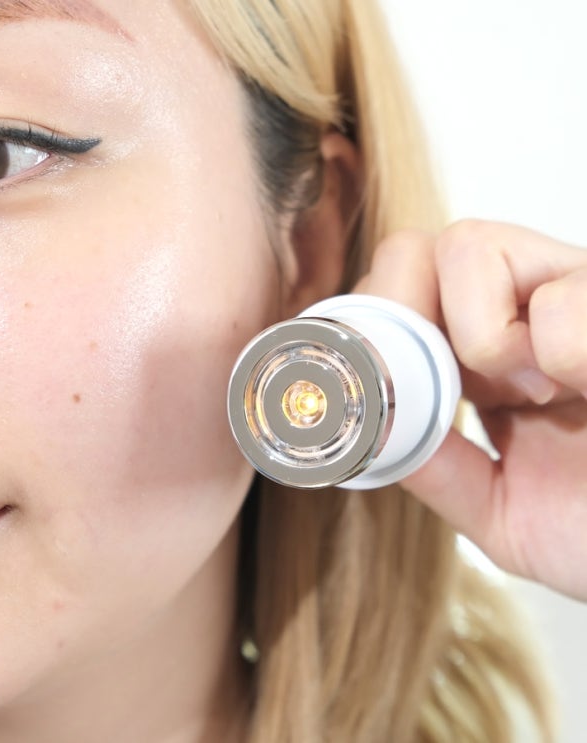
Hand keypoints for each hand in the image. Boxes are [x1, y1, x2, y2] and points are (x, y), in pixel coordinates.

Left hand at [356, 220, 586, 599]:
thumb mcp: (502, 509)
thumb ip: (437, 467)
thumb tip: (373, 428)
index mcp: (487, 355)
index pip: (397, 290)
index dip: (376, 327)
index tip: (392, 388)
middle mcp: (523, 312)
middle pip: (415, 251)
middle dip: (404, 316)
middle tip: (450, 385)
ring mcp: (575, 299)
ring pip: (469, 246)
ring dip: (475, 335)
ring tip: (531, 395)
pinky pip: (561, 297)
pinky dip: (548, 350)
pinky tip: (576, 393)